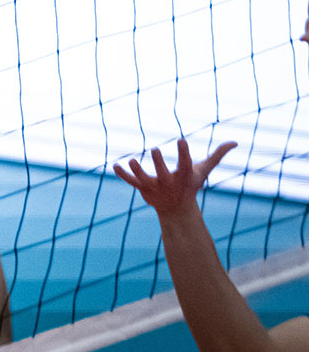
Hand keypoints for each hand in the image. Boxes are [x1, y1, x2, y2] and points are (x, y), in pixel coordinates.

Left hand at [114, 138, 236, 218]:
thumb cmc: (191, 186)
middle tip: (155, 149)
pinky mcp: (142, 188)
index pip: (185, 164)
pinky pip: (131, 182)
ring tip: (132, 160)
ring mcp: (154, 187)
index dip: (183, 153)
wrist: (177, 211)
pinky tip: (115, 166)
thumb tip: (235, 142)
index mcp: (184, 177)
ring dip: (137, 171)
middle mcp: (168, 182)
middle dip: (159, 163)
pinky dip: (123, 175)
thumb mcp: (203, 171)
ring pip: (144, 179)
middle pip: (163, 173)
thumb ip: (217, 156)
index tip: (181, 140)